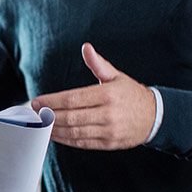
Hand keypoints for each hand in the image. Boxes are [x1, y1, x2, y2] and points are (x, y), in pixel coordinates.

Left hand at [29, 42, 154, 149]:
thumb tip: (86, 48)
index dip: (51, 102)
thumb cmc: (131, 95)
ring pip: (75, 133)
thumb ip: (98, 64)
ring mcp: (108, 131)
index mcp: (107, 95)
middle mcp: (108, 114)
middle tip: (35, 113)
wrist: (155, 117)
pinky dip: (66, 140)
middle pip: (71, 118)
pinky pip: (82, 143)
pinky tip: (56, 135)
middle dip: (49, 116)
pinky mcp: (109, 143)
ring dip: (55, 130)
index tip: (37, 101)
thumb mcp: (116, 76)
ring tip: (42, 124)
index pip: (72, 99)